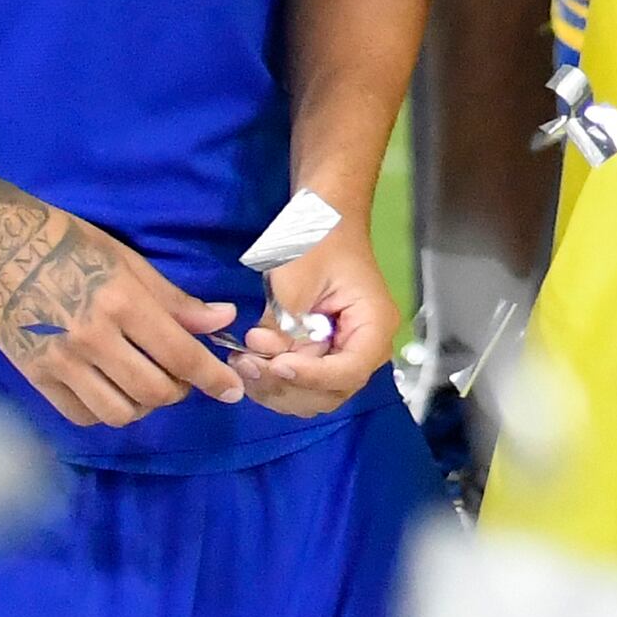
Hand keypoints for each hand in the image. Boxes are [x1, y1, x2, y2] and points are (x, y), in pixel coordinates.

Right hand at [0, 185, 242, 427]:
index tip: (233, 391)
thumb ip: (176, 301)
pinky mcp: (33, 377)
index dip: (213, 378)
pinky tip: (113, 391)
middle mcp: (92, 339)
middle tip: (183, 377)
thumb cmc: (72, 245)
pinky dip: (105, 412)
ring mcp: (59, 362)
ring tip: (148, 385)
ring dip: (144, 406)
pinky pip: (80, 415)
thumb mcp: (131, 263)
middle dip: (180, 391)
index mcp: (123, 304)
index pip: (180, 355)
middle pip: (153, 391)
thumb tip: (224, 320)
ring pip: (118, 412)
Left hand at [232, 222, 402, 416]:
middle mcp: (364, 347)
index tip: (275, 363)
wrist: (320, 219)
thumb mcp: (296, 279)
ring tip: (243, 359)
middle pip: (330, 393)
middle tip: (248, 362)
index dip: (311, 377)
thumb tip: (262, 358)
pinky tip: (249, 360)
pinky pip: (299, 384)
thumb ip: (283, 325)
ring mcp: (342, 355)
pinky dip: (272, 381)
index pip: (349, 371)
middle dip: (286, 385)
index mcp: (373, 324)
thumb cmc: (316, 239)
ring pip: (311, 396)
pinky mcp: (321, 356)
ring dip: (274, 387)